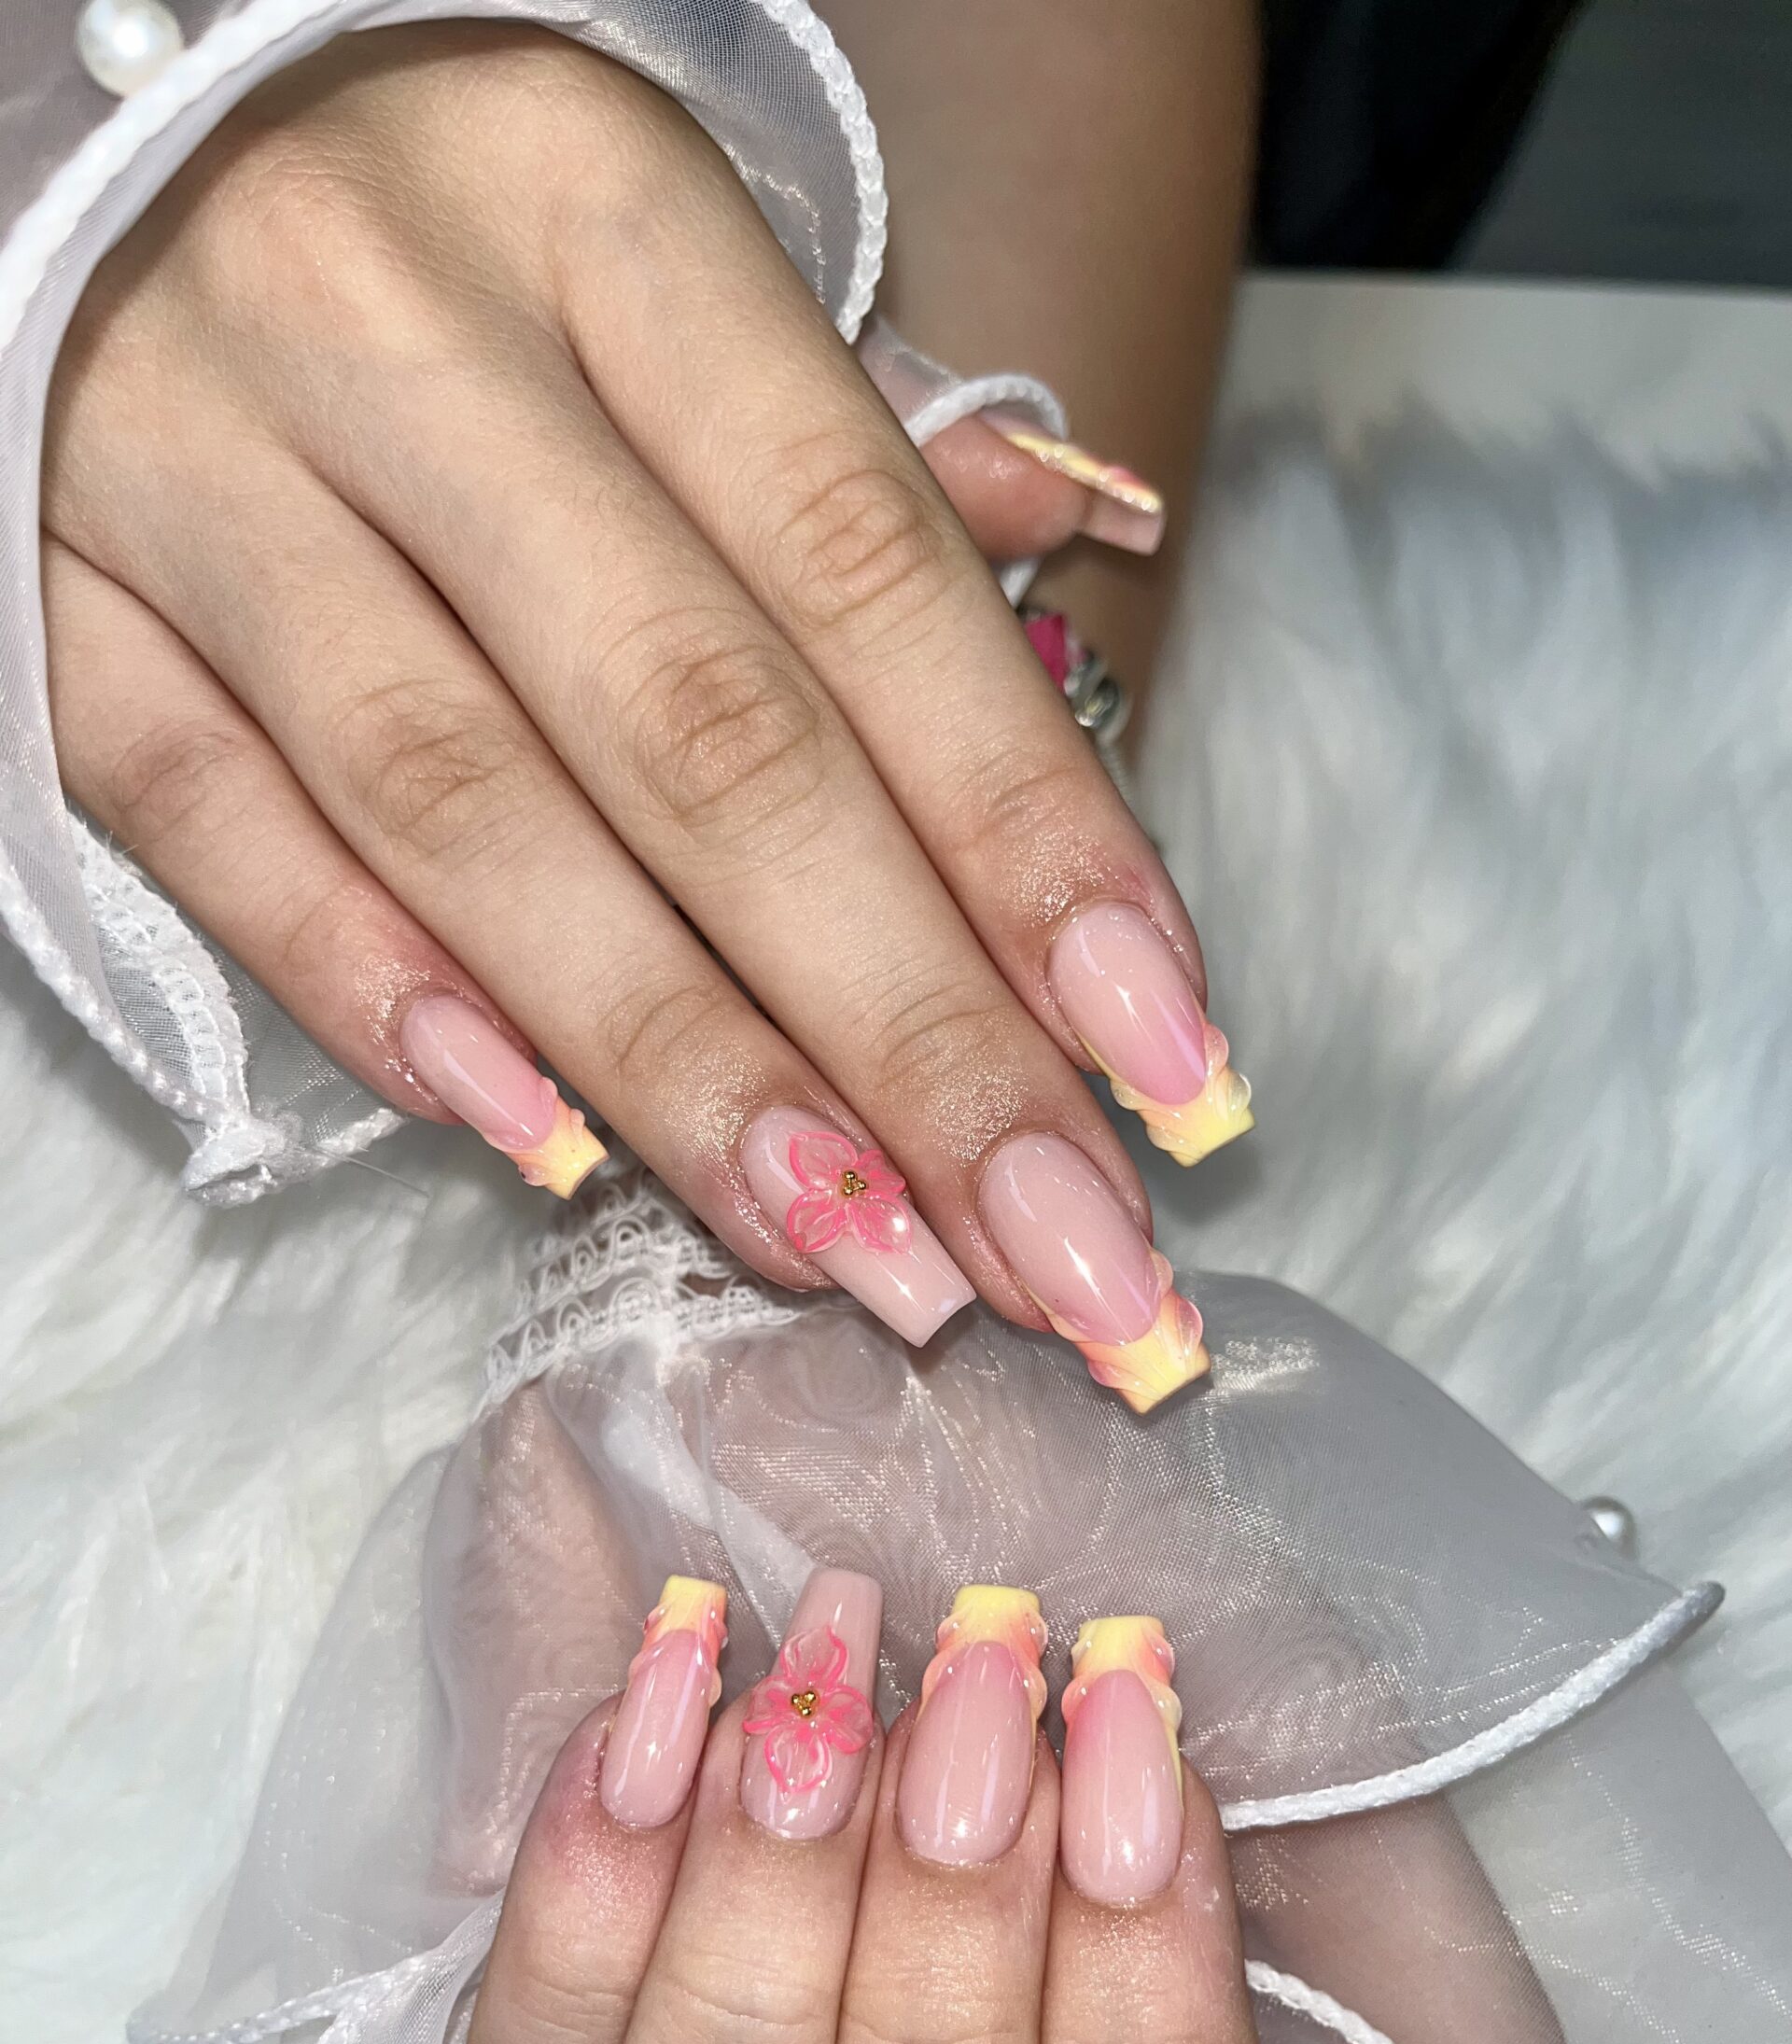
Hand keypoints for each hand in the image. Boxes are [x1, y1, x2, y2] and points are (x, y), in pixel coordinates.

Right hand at [44, 25, 1244, 1395]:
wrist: (37, 123)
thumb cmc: (436, 227)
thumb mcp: (663, 261)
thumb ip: (860, 441)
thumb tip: (1098, 541)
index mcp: (607, 218)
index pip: (863, 574)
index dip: (1026, 835)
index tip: (1164, 1058)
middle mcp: (401, 333)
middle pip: (699, 735)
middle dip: (903, 1025)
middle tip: (1054, 1250)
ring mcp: (196, 468)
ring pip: (467, 813)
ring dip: (679, 1062)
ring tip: (856, 1254)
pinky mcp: (53, 599)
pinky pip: (205, 821)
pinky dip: (373, 991)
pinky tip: (545, 1145)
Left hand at [460, 1574, 1299, 2043]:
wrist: (918, 1433)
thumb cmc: (1141, 1615)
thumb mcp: (1336, 1804)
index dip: (1137, 2037)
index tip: (1132, 1750)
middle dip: (949, 1971)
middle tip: (986, 1689)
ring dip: (764, 1940)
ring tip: (824, 1690)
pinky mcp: (561, 2036)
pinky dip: (596, 1897)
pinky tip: (674, 1701)